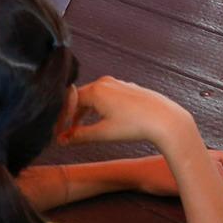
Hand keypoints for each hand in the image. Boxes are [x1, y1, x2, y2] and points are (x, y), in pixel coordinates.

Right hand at [58, 76, 196, 149]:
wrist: (164, 120)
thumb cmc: (135, 125)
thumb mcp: (103, 133)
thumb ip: (80, 136)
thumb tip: (63, 140)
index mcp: (96, 90)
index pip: (69, 100)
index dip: (61, 117)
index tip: (58, 131)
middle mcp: (105, 82)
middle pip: (80, 96)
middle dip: (71, 114)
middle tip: (65, 131)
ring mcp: (118, 84)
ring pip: (94, 96)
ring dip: (85, 112)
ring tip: (80, 128)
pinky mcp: (128, 89)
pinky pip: (106, 95)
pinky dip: (99, 108)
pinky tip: (101, 120)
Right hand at [129, 151, 222, 196]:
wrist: (139, 174)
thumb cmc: (155, 170)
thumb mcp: (176, 164)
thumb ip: (191, 166)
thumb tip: (208, 178)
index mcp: (192, 151)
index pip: (220, 156)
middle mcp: (192, 157)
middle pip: (221, 163)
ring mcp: (187, 169)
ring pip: (215, 173)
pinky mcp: (181, 181)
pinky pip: (202, 187)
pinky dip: (213, 192)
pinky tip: (215, 200)